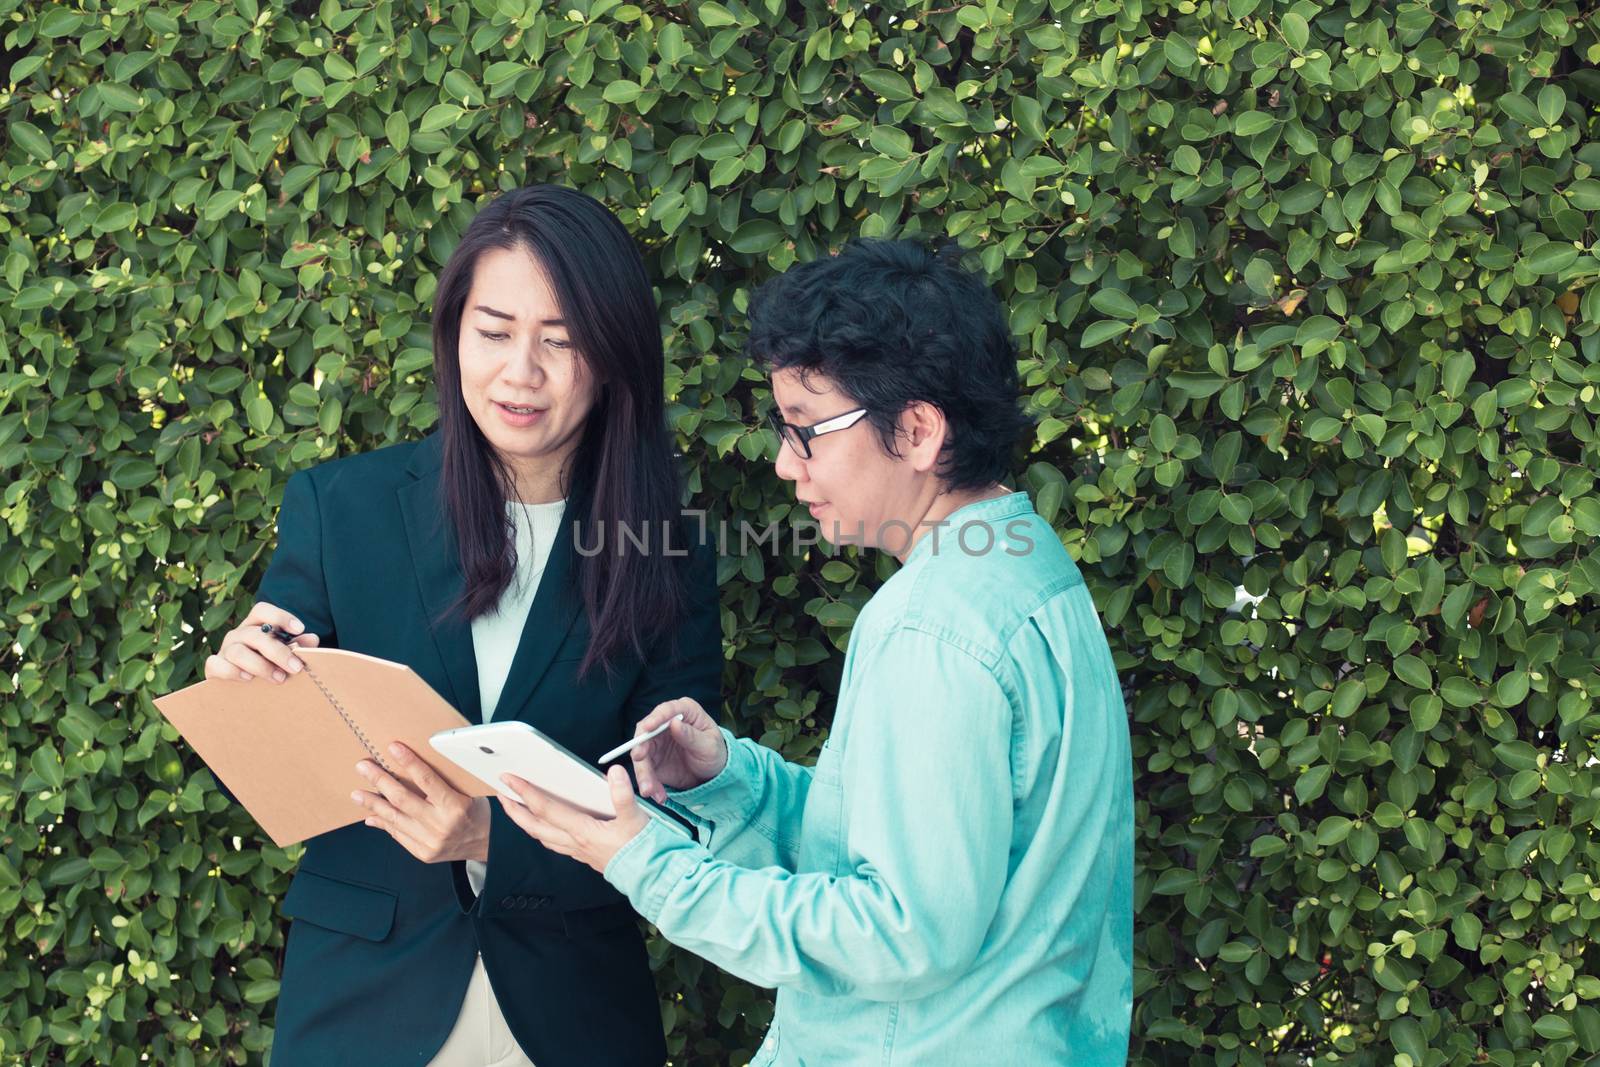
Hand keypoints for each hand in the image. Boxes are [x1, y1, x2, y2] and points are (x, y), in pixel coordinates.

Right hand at [206, 601, 319, 682]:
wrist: (244, 691)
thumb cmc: (269, 666)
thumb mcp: (285, 655)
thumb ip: (298, 647)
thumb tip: (312, 639)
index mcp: (256, 626)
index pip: (262, 610)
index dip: (280, 616)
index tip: (299, 629)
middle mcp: (239, 634)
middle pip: (255, 635)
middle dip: (278, 652)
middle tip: (296, 668)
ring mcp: (225, 650)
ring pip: (237, 651)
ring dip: (260, 665)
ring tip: (278, 678)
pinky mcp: (213, 667)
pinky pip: (216, 665)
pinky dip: (232, 671)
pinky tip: (248, 679)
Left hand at [351, 743, 489, 862]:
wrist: (486, 845)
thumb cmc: (477, 812)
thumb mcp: (468, 792)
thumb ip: (444, 781)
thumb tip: (416, 766)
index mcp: (455, 806)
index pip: (427, 780)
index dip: (409, 762)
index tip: (393, 748)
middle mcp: (440, 825)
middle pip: (403, 799)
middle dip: (380, 780)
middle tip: (363, 767)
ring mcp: (429, 842)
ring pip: (394, 819)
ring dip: (373, 803)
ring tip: (358, 793)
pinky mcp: (422, 853)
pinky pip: (397, 835)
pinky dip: (383, 823)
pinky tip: (371, 813)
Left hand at [497, 765, 646, 873]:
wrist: (651, 877)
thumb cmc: (644, 850)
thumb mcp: (636, 818)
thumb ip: (623, 795)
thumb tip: (614, 772)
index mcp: (582, 831)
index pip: (546, 809)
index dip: (525, 792)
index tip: (510, 779)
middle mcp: (575, 843)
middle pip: (535, 827)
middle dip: (514, 811)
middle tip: (501, 794)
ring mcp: (578, 852)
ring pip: (542, 837)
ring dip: (526, 823)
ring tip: (517, 809)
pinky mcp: (585, 856)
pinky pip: (555, 844)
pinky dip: (543, 833)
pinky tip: (546, 827)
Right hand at [628, 698, 727, 802]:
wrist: (712, 774)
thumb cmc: (715, 753)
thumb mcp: (709, 746)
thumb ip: (691, 735)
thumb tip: (674, 723)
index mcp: (684, 711)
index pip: (666, 710)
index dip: (655, 717)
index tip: (648, 728)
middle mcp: (665, 724)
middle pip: (645, 731)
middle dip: (640, 746)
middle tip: (639, 758)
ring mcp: (656, 742)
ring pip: (641, 754)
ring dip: (643, 772)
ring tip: (650, 790)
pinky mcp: (651, 760)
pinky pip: (645, 771)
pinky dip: (649, 783)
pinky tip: (658, 795)